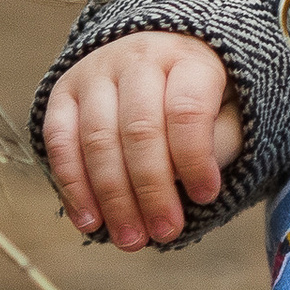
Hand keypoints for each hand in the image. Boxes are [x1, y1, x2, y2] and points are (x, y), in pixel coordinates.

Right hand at [42, 31, 241, 247]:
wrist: (157, 50)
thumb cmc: (200, 92)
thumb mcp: (229, 106)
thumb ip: (219, 139)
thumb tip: (186, 182)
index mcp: (188, 57)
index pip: (187, 109)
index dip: (194, 158)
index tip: (206, 196)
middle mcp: (139, 58)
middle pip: (140, 129)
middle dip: (152, 190)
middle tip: (165, 232)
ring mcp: (96, 72)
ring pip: (98, 139)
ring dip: (112, 198)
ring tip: (131, 238)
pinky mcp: (64, 91)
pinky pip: (59, 141)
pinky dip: (73, 186)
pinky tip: (90, 221)